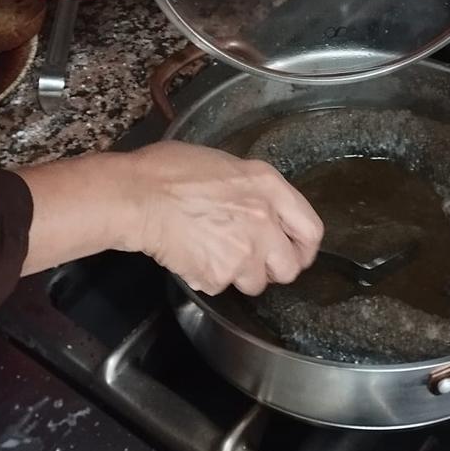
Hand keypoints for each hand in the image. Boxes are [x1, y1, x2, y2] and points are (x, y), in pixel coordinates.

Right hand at [124, 141, 322, 295]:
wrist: (139, 195)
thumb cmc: (169, 171)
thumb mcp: (224, 164)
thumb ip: (252, 189)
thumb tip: (259, 206)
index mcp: (268, 186)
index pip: (311, 229)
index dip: (303, 247)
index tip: (295, 252)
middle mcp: (264, 220)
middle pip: (290, 267)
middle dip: (271, 268)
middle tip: (251, 258)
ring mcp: (244, 251)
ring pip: (255, 283)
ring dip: (238, 274)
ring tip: (213, 251)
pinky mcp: (219, 275)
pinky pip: (221, 287)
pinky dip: (207, 277)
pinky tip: (192, 255)